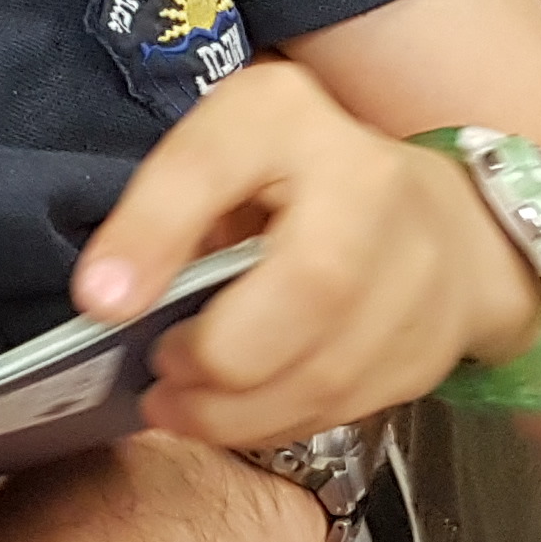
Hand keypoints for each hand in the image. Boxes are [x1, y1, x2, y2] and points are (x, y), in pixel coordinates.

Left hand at [72, 59, 540, 450]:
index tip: (98, 303)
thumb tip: (106, 298)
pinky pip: (347, 406)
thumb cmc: (297, 175)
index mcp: (289, 118)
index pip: (213, 164)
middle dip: (213, 355)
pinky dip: (276, 423)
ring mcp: (417, 274)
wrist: (441, 222)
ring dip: (235, 411)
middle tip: (158, 368)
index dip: (154, 233)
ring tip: (179, 406)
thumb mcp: (221, 151)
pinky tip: (236, 416)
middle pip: (305, 290)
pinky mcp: (429, 348)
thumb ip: (165, 209)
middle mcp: (371, 187)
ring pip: (328, 370)